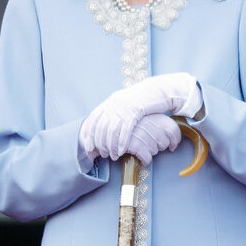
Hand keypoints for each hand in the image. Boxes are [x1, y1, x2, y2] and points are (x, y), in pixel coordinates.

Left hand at [81, 74, 201, 160]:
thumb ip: (114, 112)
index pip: (92, 120)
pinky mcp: (135, 111)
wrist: (157, 90)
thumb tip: (105, 127)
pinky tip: (121, 151)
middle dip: (100, 143)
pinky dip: (122, 142)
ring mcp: (123, 108)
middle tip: (102, 154)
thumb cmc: (142, 100)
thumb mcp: (124, 104)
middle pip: (101, 127)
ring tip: (112, 155)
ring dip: (111, 146)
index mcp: (109, 102)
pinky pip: (125, 130)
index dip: (88, 135)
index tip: (88, 147)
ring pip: (112, 130)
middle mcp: (113, 104)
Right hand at [122, 114, 184, 165]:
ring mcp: (144, 135)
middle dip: (158, 146)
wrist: (111, 125)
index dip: (175, 140)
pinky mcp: (136, 145)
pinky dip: (144, 159)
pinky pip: (147, 158)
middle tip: (148, 143)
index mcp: (156, 117)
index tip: (172, 145)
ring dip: (149, 151)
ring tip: (139, 145)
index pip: (174, 129)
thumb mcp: (146, 118)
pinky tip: (139, 155)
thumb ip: (159, 125)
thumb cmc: (130, 123)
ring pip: (155, 151)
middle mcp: (152, 125)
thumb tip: (172, 142)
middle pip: (164, 143)